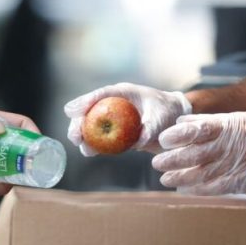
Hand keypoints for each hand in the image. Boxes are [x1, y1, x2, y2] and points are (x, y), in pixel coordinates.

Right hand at [64, 83, 191, 155]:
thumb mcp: (162, 117)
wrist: (175, 119)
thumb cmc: (168, 112)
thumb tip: (138, 142)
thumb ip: (151, 127)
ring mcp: (114, 118)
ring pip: (92, 126)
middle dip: (79, 123)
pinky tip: (90, 152)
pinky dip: (95, 145)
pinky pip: (101, 138)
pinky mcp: (116, 132)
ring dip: (85, 136)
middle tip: (74, 137)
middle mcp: (115, 104)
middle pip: (90, 111)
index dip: (84, 101)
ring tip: (83, 147)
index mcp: (123, 93)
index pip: (101, 94)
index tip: (71, 111)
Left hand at [151, 112, 245, 198]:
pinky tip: (183, 188)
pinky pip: (214, 188)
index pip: (198, 129)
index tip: (163, 140)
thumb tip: (181, 122)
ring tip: (164, 178)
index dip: (178, 135)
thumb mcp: (239, 119)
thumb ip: (210, 121)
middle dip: (173, 159)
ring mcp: (236, 166)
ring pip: (201, 173)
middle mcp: (231, 146)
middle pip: (195, 153)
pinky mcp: (240, 183)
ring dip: (180, 177)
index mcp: (230, 126)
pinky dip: (196, 189)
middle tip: (156, 162)